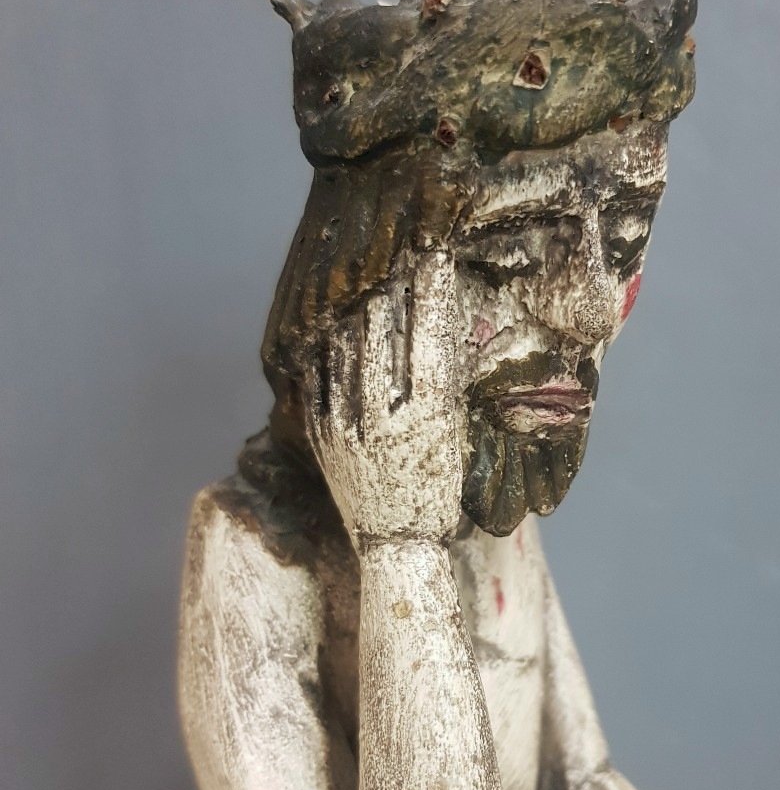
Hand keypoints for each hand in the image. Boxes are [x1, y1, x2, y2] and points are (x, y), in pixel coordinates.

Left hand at [303, 249, 463, 546]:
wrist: (397, 545)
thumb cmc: (439, 493)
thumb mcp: (453, 435)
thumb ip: (442, 384)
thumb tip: (432, 331)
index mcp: (427, 416)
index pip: (429, 333)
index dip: (431, 287)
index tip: (435, 250)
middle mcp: (384, 415)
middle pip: (382, 330)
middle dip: (389, 283)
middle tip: (393, 245)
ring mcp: (347, 424)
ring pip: (345, 346)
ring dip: (354, 302)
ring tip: (360, 268)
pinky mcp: (321, 434)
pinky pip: (317, 375)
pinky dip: (324, 340)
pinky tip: (329, 317)